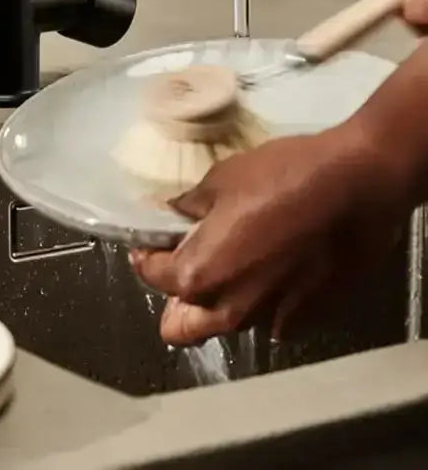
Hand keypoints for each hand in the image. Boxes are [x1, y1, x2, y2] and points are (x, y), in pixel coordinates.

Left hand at [129, 126, 407, 346]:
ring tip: (234, 259)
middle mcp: (230, 309)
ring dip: (220, 299)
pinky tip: (273, 265)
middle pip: (181, 326)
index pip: (151, 275)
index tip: (153, 237)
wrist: (355, 185)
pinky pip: (270, 319)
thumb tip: (167, 213)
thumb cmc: (281, 175)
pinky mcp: (308, 318)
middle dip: (175, 298)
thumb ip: (188, 206)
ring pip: (226, 325)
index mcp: (199, 275)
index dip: (146, 252)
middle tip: (187, 259)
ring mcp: (272, 319)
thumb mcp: (221, 180)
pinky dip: (263, 299)